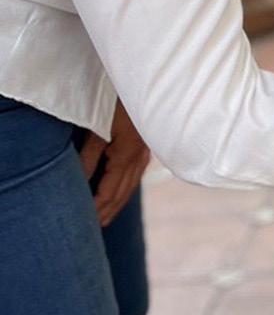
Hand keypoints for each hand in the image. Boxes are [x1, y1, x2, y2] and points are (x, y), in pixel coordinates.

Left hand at [79, 99, 149, 226]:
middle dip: (107, 212)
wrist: (152, 85)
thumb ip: (89, 156)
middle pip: (121, 194)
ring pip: (131, 186)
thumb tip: (80, 181)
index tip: (85, 220)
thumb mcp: (100, 129)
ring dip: (117, 203)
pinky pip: (137, 175)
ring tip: (106, 217)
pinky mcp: (148, 147)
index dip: (96, 208)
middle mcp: (139, 159)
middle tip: (94, 229)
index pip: (108, 192)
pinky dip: (127, 189)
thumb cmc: (122, 104)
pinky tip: (123, 191)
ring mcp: (146, 153)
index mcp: (126, 157)